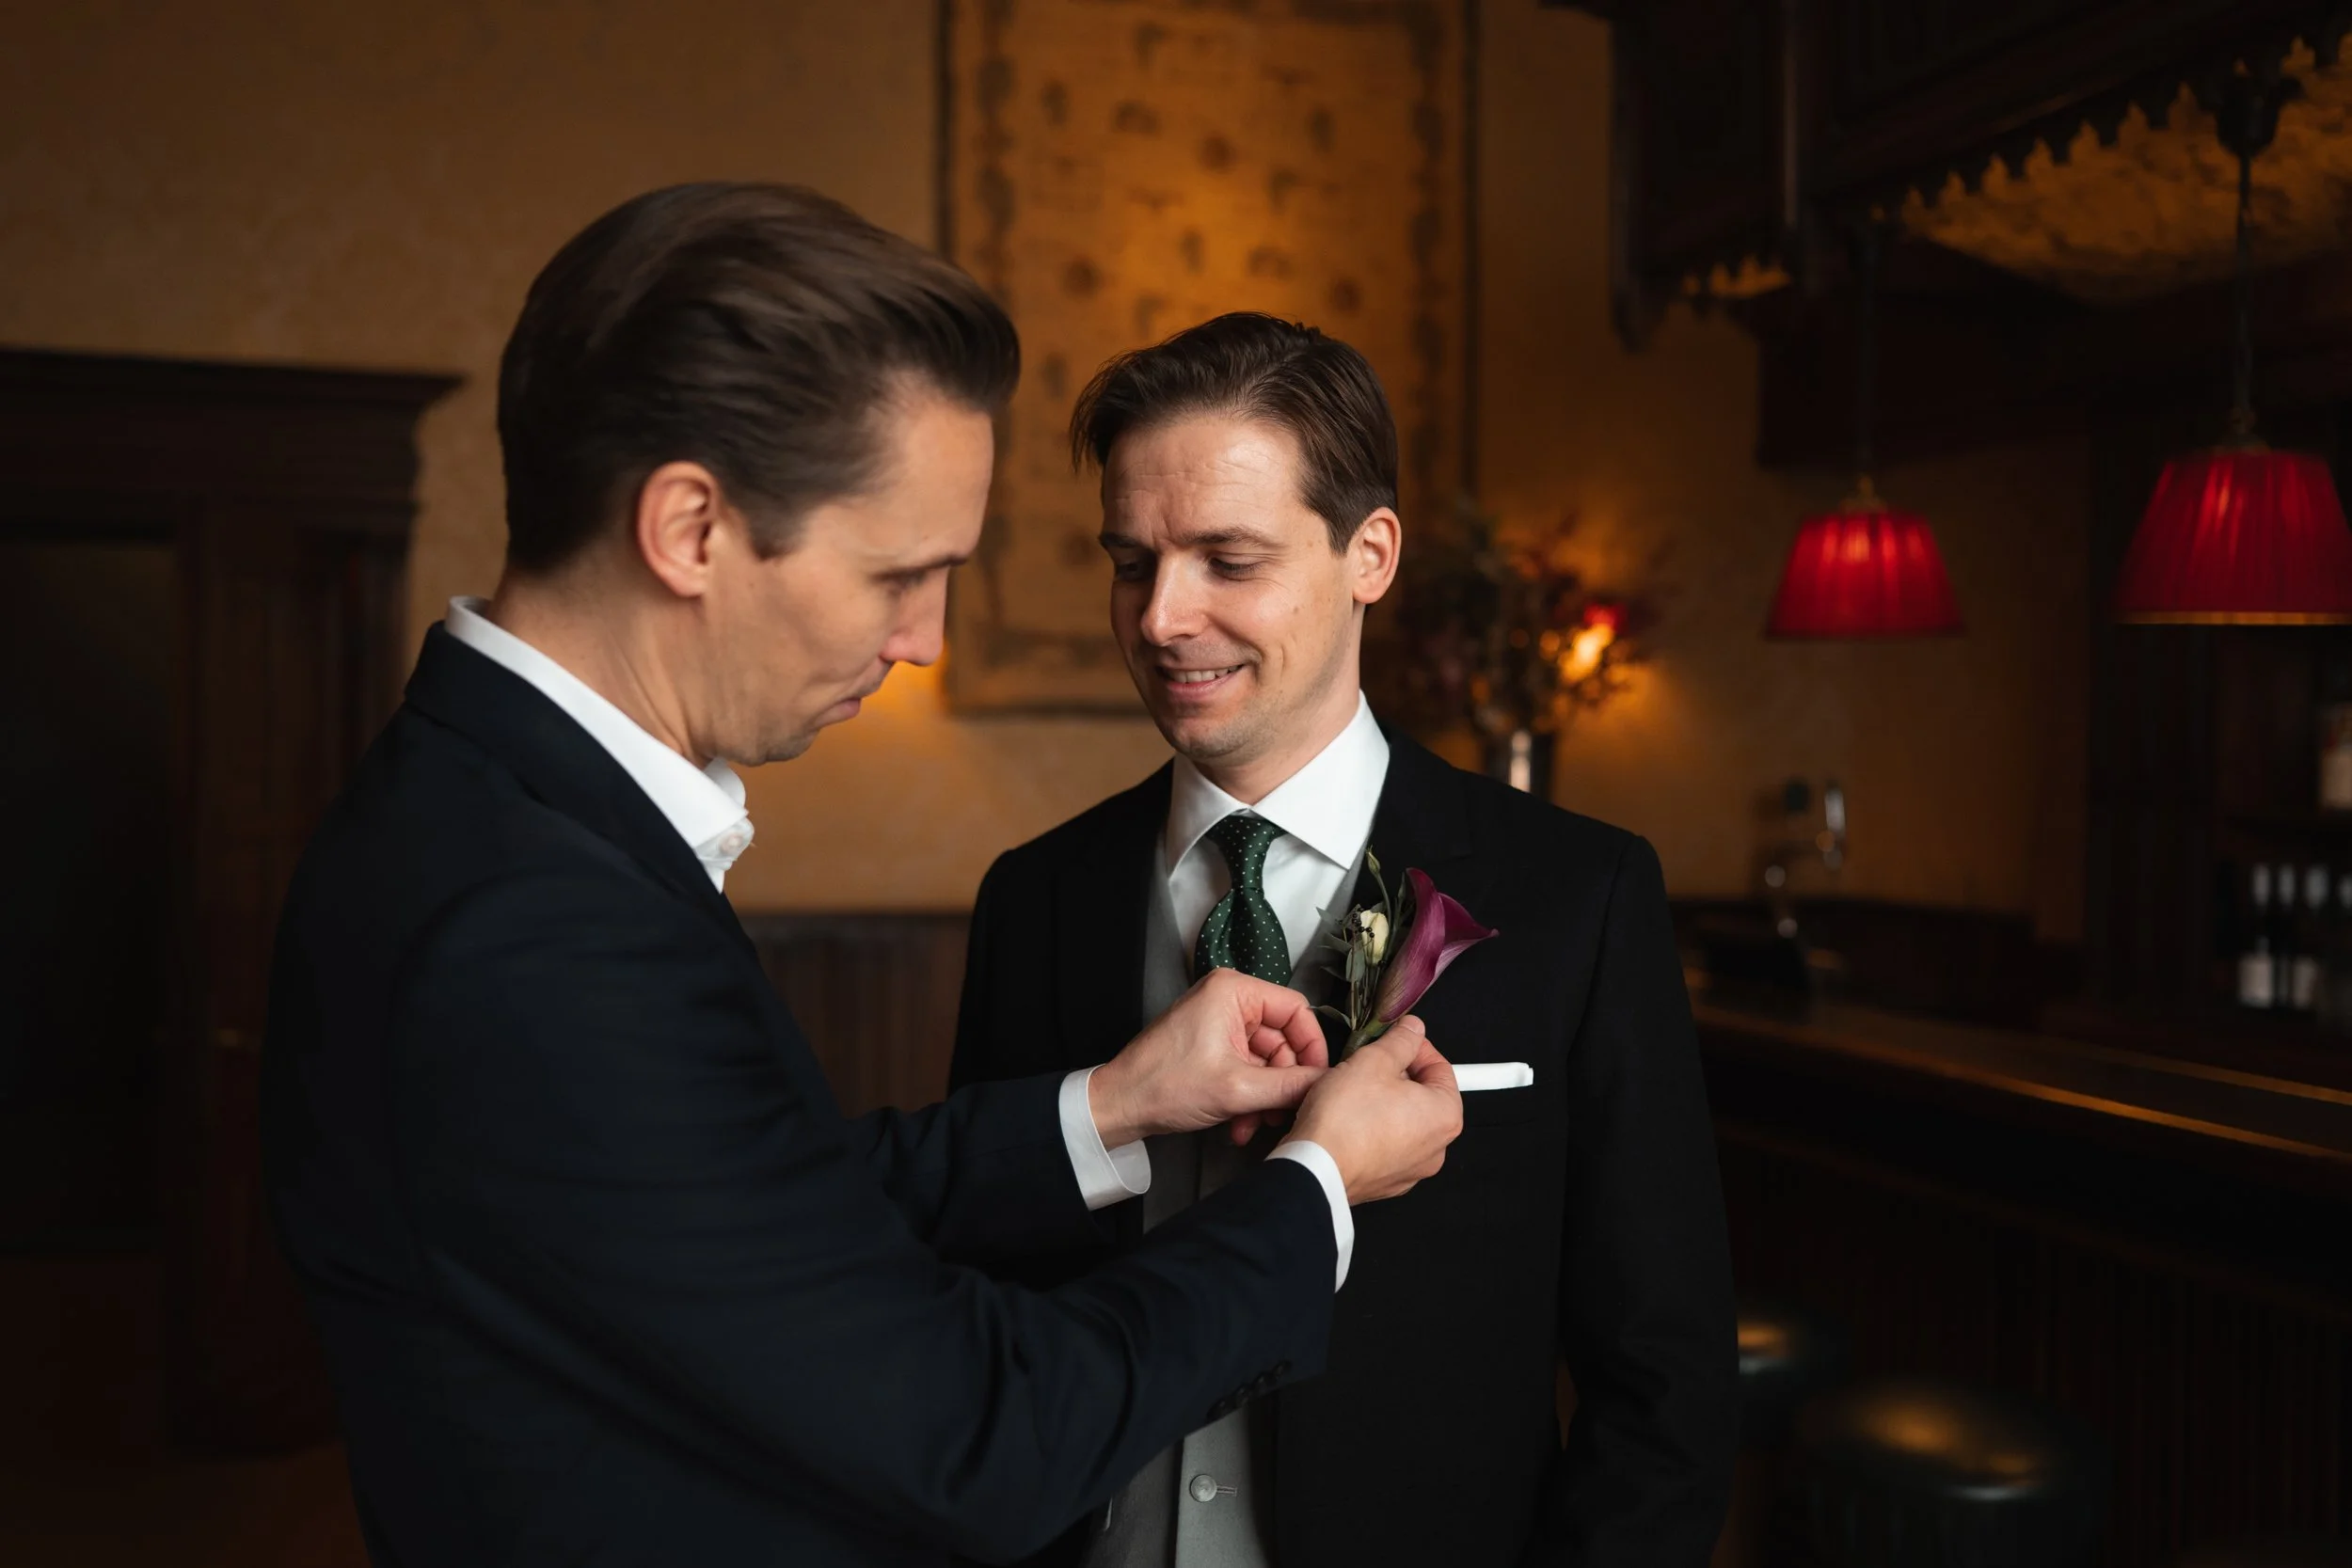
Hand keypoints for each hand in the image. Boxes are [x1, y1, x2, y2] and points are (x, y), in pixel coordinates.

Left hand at [1088, 969, 1330, 1147]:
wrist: (1120, 1106)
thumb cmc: (1166, 1085)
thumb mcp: (1238, 1089)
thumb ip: (1290, 1086)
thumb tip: (1327, 1085)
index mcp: (1234, 991)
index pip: (1296, 1010)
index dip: (1312, 1047)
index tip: (1318, 1080)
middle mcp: (1228, 999)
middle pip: (1282, 1039)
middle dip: (1282, 1082)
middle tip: (1284, 1113)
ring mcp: (1219, 1023)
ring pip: (1265, 1060)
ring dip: (1264, 1097)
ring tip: (1255, 1125)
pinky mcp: (1211, 1046)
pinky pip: (1246, 1068)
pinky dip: (1248, 1097)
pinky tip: (1239, 1125)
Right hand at [1280, 1016, 1460, 1204]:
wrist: (1316, 1169)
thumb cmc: (1345, 1122)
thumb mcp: (1373, 1061)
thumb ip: (1401, 1041)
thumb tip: (1412, 1031)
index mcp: (1444, 1115)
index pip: (1441, 1067)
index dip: (1415, 1047)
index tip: (1397, 1039)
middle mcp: (1436, 1148)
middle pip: (1423, 1096)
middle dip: (1398, 1075)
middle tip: (1370, 1063)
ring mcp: (1411, 1169)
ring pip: (1403, 1122)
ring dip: (1384, 1102)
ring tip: (1354, 1091)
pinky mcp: (1387, 1181)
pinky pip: (1386, 1145)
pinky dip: (1372, 1130)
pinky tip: (1349, 1119)